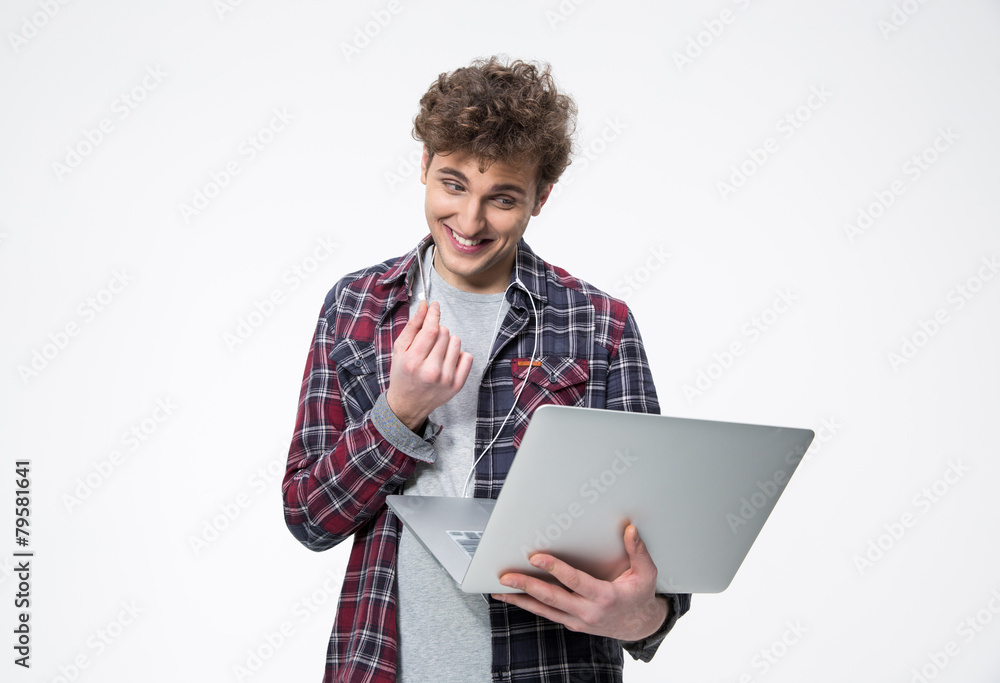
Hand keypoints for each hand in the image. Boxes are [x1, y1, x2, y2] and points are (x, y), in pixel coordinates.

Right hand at [385, 300, 473, 431]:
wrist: (408, 404)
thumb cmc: (402, 374)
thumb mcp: (400, 350)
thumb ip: (412, 326)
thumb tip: (425, 305)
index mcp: (413, 362)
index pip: (431, 330)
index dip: (434, 314)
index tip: (435, 306)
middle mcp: (431, 371)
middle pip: (444, 333)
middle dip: (437, 331)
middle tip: (429, 341)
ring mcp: (446, 379)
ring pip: (456, 342)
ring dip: (447, 342)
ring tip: (436, 352)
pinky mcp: (457, 385)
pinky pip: (467, 356)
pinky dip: (458, 354)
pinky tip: (447, 361)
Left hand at [492, 524, 668, 641]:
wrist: (638, 626)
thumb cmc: (640, 596)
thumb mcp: (646, 574)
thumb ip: (638, 551)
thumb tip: (630, 529)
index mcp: (604, 597)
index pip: (574, 581)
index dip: (554, 569)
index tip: (536, 558)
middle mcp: (588, 612)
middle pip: (551, 598)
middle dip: (527, 586)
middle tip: (506, 576)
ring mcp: (577, 620)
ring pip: (544, 610)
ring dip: (520, 599)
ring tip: (500, 589)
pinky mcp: (571, 623)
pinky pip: (547, 614)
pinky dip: (529, 605)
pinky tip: (514, 597)